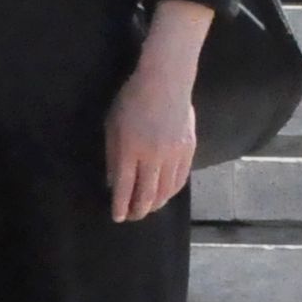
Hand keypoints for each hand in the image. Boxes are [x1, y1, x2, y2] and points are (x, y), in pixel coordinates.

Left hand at [107, 60, 199, 222]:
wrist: (165, 83)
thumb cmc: (131, 101)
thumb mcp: (112, 127)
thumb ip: (113, 157)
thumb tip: (113, 183)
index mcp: (130, 150)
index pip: (125, 187)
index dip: (121, 205)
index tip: (117, 217)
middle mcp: (154, 156)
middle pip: (147, 193)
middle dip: (139, 210)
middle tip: (132, 218)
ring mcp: (174, 154)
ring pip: (166, 190)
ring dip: (156, 204)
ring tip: (147, 209)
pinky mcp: (189, 150)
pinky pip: (181, 179)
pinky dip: (172, 191)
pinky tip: (165, 195)